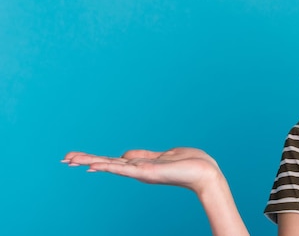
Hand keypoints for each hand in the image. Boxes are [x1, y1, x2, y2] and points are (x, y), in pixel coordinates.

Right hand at [63, 147, 221, 195]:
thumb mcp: (162, 156)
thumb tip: (123, 155)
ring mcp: (140, 172)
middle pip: (106, 163)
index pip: (113, 161)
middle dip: (85, 160)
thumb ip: (143, 156)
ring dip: (90, 161)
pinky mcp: (146, 173)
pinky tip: (92, 165)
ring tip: (70, 160)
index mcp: (141, 165)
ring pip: (110, 165)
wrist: (205, 173)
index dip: (95, 159)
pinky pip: (123, 168)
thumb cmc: (189, 163)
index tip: (76, 159)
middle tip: (63, 159)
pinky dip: (107, 166)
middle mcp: (137, 170)